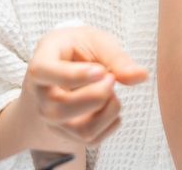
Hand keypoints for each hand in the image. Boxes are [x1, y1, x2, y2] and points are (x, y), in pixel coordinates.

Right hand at [18, 25, 148, 149]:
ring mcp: (52, 118)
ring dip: (108, 110)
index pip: (45, 72)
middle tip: (110, 76)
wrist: (65, 64)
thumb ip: (116, 58)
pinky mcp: (67, 133)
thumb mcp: (95, 41)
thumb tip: (141, 76)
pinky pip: (92, 138)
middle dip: (98, 94)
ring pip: (80, 128)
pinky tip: (109, 103)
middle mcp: (40, 95)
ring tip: (111, 90)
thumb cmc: (78, 48)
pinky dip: (110, 121)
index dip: (73, 75)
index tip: (101, 71)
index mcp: (41, 62)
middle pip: (62, 107)